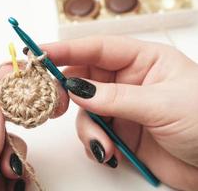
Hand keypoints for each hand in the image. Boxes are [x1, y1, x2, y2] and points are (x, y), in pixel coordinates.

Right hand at [43, 36, 197, 190]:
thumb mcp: (162, 105)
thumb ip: (115, 98)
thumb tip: (77, 89)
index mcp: (144, 61)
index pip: (97, 49)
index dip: (67, 49)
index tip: (40, 54)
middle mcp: (128, 82)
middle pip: (83, 78)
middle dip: (67, 92)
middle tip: (55, 103)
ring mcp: (121, 108)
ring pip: (86, 111)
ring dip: (88, 130)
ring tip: (104, 146)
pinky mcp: (119, 132)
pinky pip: (94, 133)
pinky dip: (95, 144)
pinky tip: (110, 154)